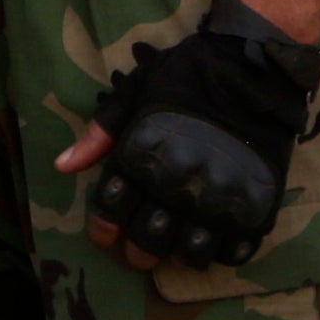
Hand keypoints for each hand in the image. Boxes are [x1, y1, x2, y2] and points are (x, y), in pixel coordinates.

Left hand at [54, 0, 319, 273]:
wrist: (252, 64)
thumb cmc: (187, 75)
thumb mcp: (135, 92)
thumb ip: (99, 133)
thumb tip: (62, 166)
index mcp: (144, 157)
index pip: (111, 212)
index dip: (103, 229)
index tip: (107, 233)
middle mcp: (178, 185)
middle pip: (148, 244)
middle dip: (138, 251)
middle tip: (143, 244)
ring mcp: (220, 199)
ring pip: (191, 255)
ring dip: (180, 254)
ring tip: (180, 240)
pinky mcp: (257, 206)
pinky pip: (236, 251)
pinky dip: (224, 251)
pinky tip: (217, 235)